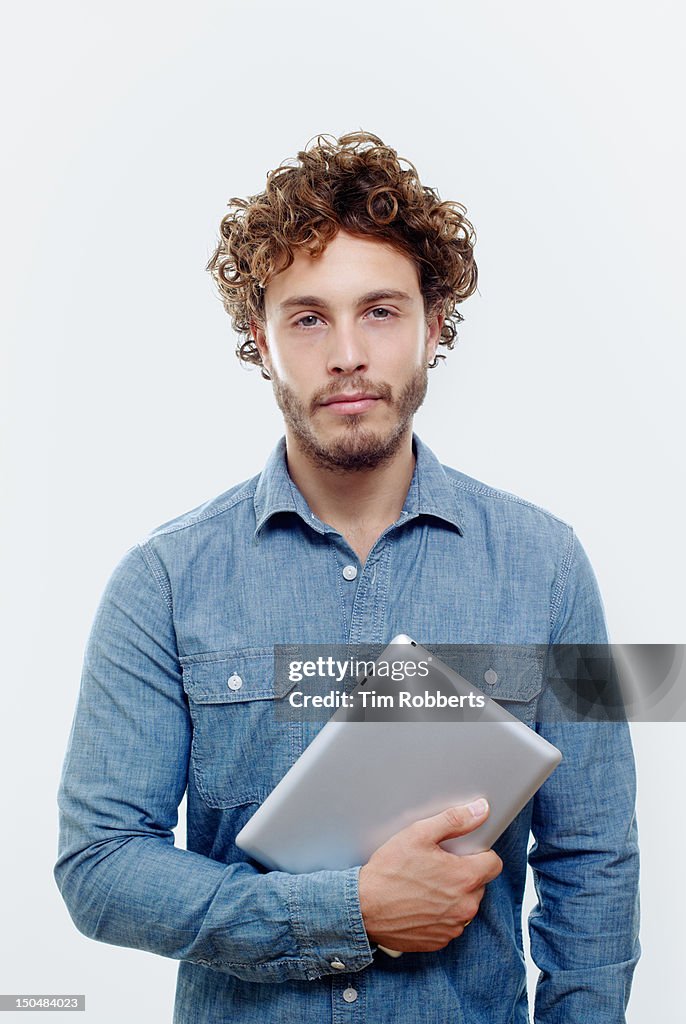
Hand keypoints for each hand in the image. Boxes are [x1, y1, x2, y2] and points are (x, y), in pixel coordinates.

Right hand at [358, 799, 502, 951]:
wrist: (363, 908)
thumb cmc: (389, 871)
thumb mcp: (419, 834)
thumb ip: (455, 820)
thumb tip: (481, 810)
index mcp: (465, 878)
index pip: (494, 863)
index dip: (479, 855)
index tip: (462, 853)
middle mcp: (465, 906)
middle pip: (478, 885)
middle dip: (463, 875)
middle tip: (436, 867)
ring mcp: (453, 927)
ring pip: (464, 905)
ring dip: (452, 896)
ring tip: (425, 886)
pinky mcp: (440, 941)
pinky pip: (449, 924)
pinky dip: (439, 915)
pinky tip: (419, 904)